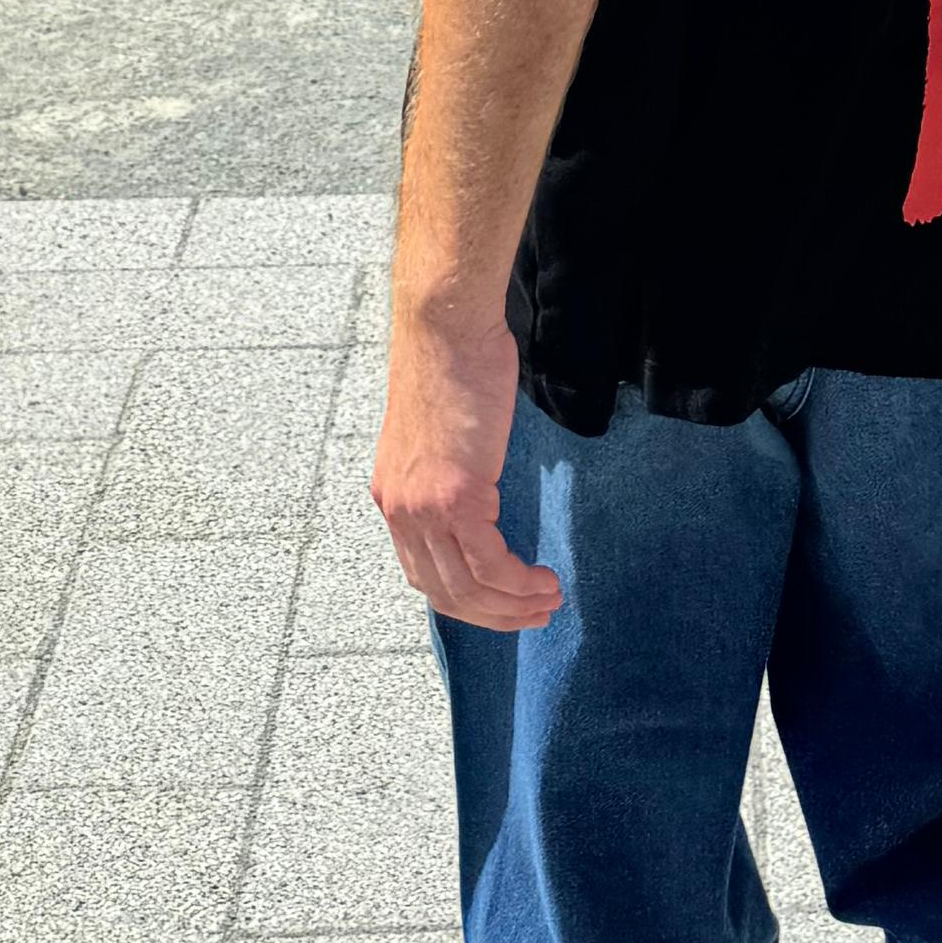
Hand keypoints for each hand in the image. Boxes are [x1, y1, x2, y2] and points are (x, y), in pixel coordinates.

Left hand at [375, 299, 559, 630]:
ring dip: (513, 605)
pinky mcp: (456, 496)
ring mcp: (425, 508)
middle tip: (534, 616)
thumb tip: (475, 495)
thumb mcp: (438, 434)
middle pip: (445, 593)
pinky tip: (544, 579)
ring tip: (549, 601)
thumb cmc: (451, 363)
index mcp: (393, 497)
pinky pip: (491, 563)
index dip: (467, 600)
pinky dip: (519, 581)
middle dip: (494, 615)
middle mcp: (400, 511)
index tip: (503, 605)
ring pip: (470, 587)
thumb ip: (447, 473)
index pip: (424, 574)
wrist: (446, 326)